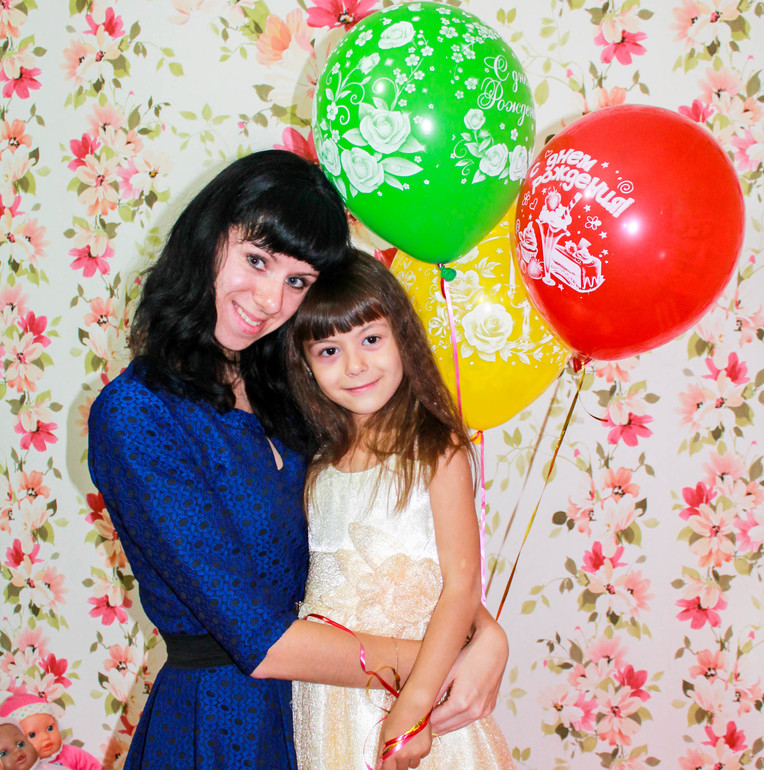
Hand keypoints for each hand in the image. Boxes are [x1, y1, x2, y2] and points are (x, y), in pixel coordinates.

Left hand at [375, 702, 432, 769]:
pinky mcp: (426, 749)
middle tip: (399, 751)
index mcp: (391, 752)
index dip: (388, 768)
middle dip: (399, 763)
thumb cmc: (397, 717)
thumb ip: (382, 751)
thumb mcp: (385, 733)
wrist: (414, 706)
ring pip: (413, 764)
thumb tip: (379, 766)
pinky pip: (422, 756)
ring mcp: (416, 753)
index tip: (388, 766)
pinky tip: (416, 739)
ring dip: (410, 758)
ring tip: (408, 743)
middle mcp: (404, 755)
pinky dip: (419, 751)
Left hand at [429, 609, 507, 734]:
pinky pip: (470, 719)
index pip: (436, 722)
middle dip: (433, 724)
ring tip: (431, 715)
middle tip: (420, 716)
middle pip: (447, 727)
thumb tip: (421, 705)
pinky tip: (449, 710)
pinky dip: (458, 718)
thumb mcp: (447, 670)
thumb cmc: (468, 654)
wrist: (494, 646)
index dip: (424, 720)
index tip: (414, 716)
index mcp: (462, 702)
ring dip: (445, 723)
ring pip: (458, 725)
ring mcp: (484, 711)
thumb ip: (434, 691)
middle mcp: (475, 711)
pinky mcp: (489, 708)